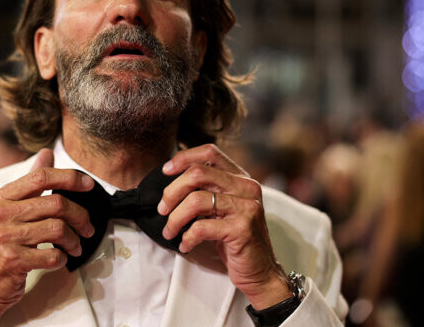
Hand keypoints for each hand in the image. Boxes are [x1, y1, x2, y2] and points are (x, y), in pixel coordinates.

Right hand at [0, 149, 94, 326]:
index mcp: (2, 197)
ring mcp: (5, 237)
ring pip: (58, 229)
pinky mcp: (12, 260)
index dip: (70, 178)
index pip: (41, 176)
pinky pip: (53, 255)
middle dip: (81, 216)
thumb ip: (31, 181)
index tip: (88, 185)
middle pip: (57, 203)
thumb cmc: (2, 245)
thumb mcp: (10, 209)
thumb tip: (47, 153)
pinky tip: (58, 259)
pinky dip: (62, 258)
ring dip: (74, 240)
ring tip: (75, 246)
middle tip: (87, 227)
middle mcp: (1, 214)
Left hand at [158, 144, 291, 309]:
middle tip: (162, 209)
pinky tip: (185, 244)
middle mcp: (246, 187)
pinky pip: (201, 227)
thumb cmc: (235, 240)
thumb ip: (207, 190)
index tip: (165, 171)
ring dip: (175, 218)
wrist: (260, 271)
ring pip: (195, 200)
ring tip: (170, 231)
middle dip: (172, 191)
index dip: (183, 158)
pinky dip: (187, 237)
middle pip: (198, 173)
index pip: (210, 153)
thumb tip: (171, 180)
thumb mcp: (223, 208)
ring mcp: (246, 207)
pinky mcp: (242, 228)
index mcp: (241, 178)